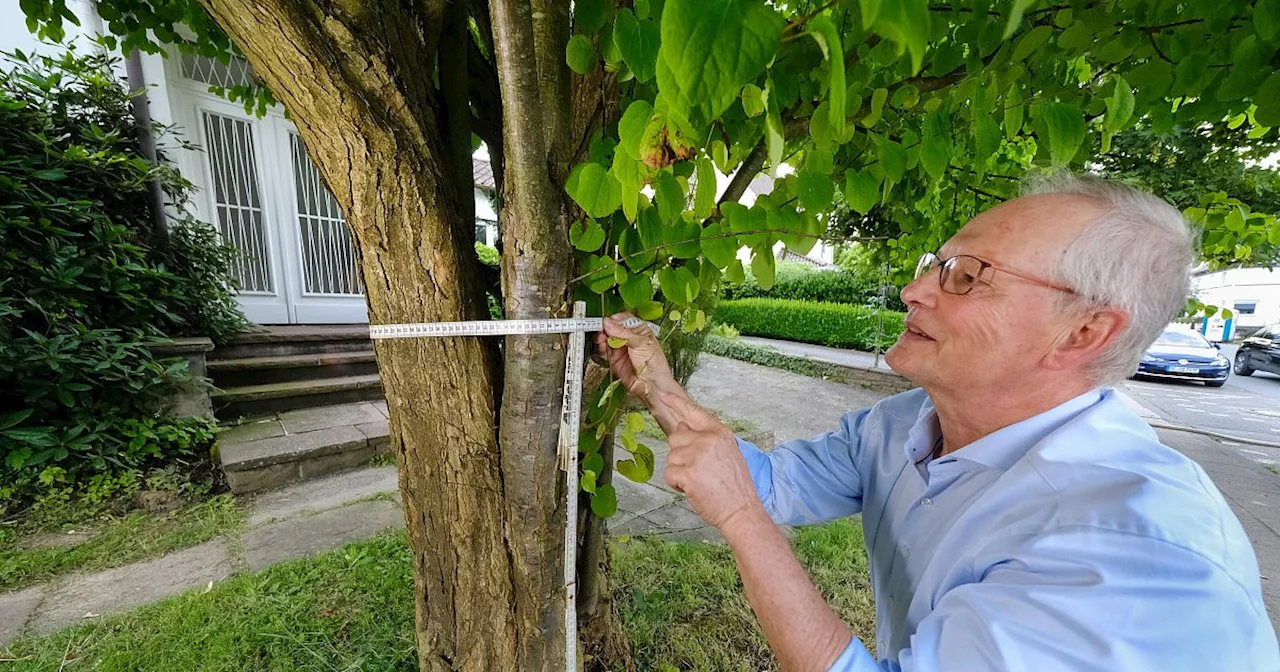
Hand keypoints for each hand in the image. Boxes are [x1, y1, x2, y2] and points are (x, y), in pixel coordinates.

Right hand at [594, 312, 675, 404]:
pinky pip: (605, 351)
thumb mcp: (640, 342)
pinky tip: (601, 344)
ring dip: (602, 337)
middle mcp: (630, 339)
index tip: (607, 320)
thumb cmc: (655, 364)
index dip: (615, 319)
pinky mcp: (615, 360)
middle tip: (600, 328)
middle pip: (613, 329)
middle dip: (606, 328)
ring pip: (608, 339)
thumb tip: (608, 322)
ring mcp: (622, 349)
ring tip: (601, 337)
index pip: (624, 320)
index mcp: (639, 331)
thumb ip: (622, 332)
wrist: (651, 385)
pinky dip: (601, 347)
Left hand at [661, 391, 765, 530]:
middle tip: (698, 470)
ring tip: (699, 481)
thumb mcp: (726, 453)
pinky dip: (676, 484)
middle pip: (675, 437)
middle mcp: (708, 440)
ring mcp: (697, 456)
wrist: (742, 511)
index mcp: (719, 433)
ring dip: (679, 471)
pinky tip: (693, 489)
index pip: (693, 411)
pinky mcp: (688, 473)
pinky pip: (669, 474)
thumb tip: (682, 426)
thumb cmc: (734, 486)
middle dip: (680, 454)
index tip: (661, 394)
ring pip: (671, 457)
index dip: (675, 402)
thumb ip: (704, 437)